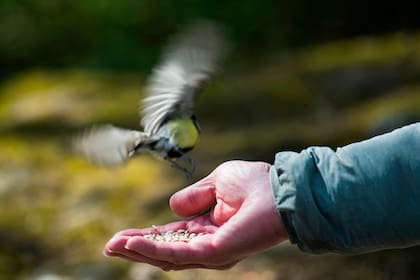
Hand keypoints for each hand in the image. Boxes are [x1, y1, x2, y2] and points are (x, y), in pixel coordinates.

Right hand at [104, 160, 287, 269]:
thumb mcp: (217, 182)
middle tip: (110, 246)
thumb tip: (173, 206)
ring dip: (139, 250)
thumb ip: (194, 196)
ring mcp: (211, 250)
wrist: (280, 189)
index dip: (146, 235)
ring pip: (167, 256)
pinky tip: (133, 243)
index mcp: (207, 226)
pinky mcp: (215, 252)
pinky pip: (178, 253)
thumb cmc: (255, 183)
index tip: (122, 235)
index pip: (170, 235)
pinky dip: (153, 249)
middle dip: (136, 248)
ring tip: (114, 246)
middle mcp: (207, 242)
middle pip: (164, 250)